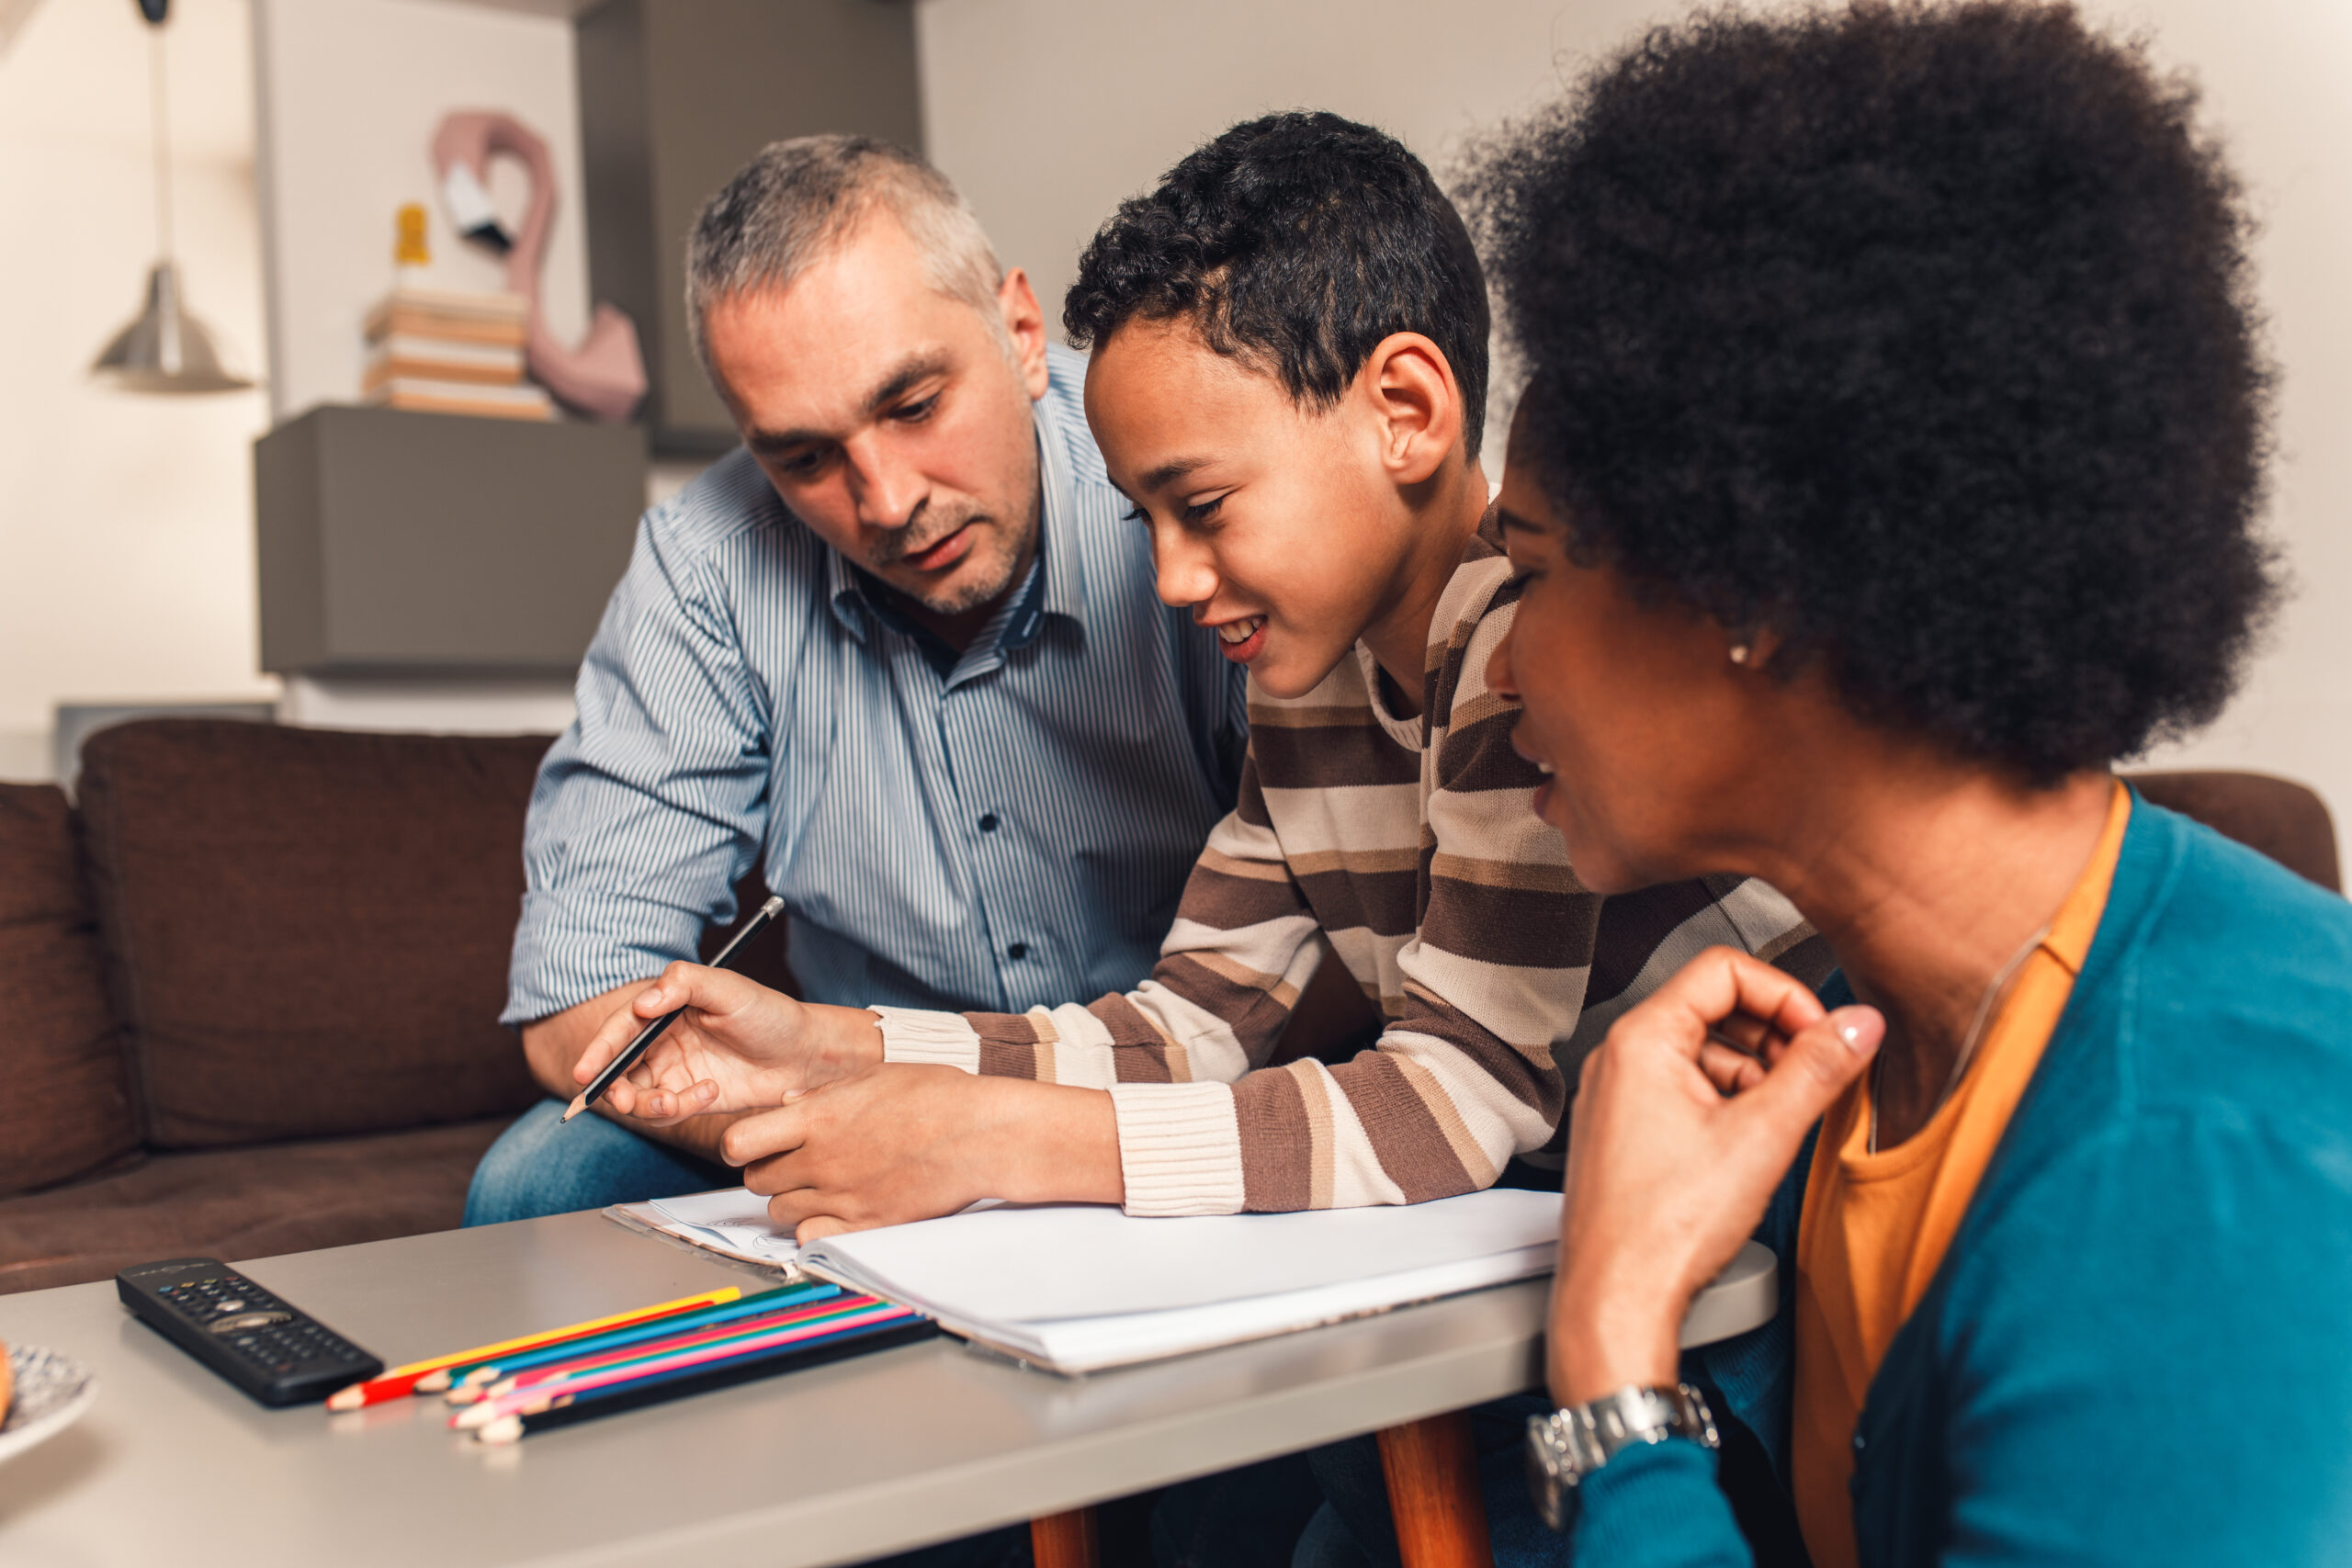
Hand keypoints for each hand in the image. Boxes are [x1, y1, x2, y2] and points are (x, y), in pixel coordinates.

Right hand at [568, 963, 881, 1122]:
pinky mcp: (690, 1097)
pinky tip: (710, 1094)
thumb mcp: (731, 990)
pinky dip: (679, 1109)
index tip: (586, 1074)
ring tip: (678, 1101)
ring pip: (637, 1095)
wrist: (806, 1056)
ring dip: (647, 1104)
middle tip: (623, 1100)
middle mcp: (664, 1040)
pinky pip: (666, 1112)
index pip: (621, 1028)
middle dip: (614, 1087)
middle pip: (619, 1067)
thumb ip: (686, 985)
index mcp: (667, 1008)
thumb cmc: (771, 1015)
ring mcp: (676, 1070)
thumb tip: (644, 1002)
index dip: (599, 1050)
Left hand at [720, 1066, 1122, 1241]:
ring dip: (793, 1200)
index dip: (742, 1145)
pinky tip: (837, 1211)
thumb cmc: (939, 1097)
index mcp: (818, 1117)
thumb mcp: (876, 1078)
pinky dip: (815, 1228)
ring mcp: (841, 1195)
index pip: (739, 1142)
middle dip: (770, 1172)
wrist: (982, 1135)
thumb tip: (788, 1104)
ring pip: (780, 1211)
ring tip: (823, 1186)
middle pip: (757, 1181)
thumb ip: (825, 1094)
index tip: (756, 1144)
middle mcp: (821, 1159)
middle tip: (796, 1164)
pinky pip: (810, 1236)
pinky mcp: (864, 1224)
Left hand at [1548, 946, 1882, 1405]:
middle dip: (1773, 1035)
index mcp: (1641, 1040)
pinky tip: (1751, 1143)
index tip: (1822, 1033)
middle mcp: (1618, 1059)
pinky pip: (1682, 1091)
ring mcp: (1616, 1097)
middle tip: (1814, 1073)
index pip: (1724, 970)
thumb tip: (1858, 1024)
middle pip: (1713, 1007)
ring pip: (1701, 1053)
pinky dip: (1726, 1103)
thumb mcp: (1763, 1137)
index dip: (1785, 994)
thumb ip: (1817, 1070)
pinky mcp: (1623, 1133)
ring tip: (1784, 1116)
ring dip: (1754, 1073)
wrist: (1616, 1300)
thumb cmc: (1665, 1228)